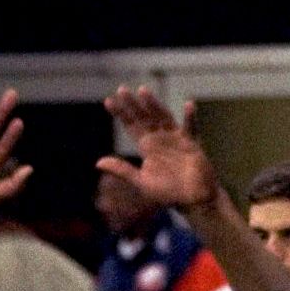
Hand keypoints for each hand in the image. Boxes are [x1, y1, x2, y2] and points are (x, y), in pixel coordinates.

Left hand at [99, 86, 223, 213]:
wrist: (192, 200)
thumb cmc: (168, 193)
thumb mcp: (141, 182)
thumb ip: (122, 170)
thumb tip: (98, 163)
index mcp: (146, 146)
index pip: (131, 126)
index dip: (120, 114)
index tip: (108, 101)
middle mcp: (159, 138)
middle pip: (144, 117)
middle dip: (133, 105)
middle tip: (121, 90)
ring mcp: (175, 138)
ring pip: (163, 117)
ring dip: (154, 105)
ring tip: (143, 91)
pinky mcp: (191, 143)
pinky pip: (191, 128)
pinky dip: (190, 118)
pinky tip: (189, 105)